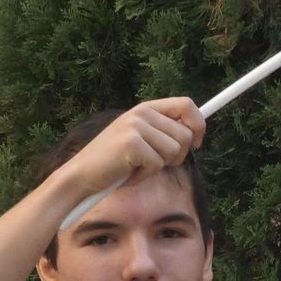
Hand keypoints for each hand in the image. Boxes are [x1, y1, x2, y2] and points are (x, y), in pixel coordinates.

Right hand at [57, 99, 205, 197]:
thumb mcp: (140, 140)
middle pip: (185, 135)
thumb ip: (162, 132)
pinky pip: (157, 165)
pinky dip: (144, 175)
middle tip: (153, 163)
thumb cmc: (113, 163)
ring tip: (136, 167)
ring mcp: (136, 126)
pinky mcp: (132, 143)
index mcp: (145, 108)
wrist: (81, 175)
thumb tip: (194, 133)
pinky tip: (128, 173)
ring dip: (158, 166)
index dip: (199, 124)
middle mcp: (142, 112)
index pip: (186, 104)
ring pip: (175, 151)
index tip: (197, 142)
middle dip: (176, 156)